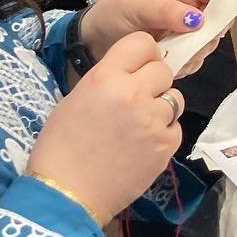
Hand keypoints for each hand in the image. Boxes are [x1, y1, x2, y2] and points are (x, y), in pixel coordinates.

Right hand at [28, 32, 183, 222]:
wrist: (66, 194)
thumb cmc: (60, 147)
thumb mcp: (76, 99)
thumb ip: (107, 81)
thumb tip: (130, 76)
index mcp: (106, 77)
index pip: (143, 42)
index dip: (144, 54)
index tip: (139, 67)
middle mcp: (133, 93)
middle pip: (163, 70)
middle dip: (153, 82)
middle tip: (137, 100)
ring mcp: (153, 120)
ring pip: (175, 98)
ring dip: (161, 107)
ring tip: (140, 125)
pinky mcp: (166, 146)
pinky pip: (175, 127)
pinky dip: (163, 134)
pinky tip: (142, 146)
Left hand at [81, 0, 223, 65]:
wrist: (96, 38)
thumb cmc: (119, 10)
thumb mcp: (142, 5)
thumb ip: (170, 12)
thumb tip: (199, 21)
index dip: (224, 0)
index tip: (218, 22)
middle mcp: (192, 5)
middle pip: (220, 17)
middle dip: (209, 33)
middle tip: (191, 42)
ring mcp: (189, 30)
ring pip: (210, 42)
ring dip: (196, 51)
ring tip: (173, 53)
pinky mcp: (182, 50)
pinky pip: (196, 59)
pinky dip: (186, 64)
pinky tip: (169, 63)